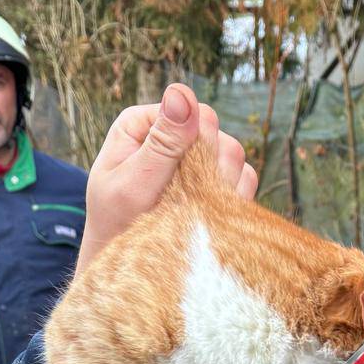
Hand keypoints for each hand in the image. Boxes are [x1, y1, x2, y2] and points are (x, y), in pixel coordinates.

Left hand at [77, 83, 257, 270]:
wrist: (130, 271)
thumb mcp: (134, 185)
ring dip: (220, 188)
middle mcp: (171, 135)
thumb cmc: (117, 228)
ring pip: (235, 157)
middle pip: (218, 133)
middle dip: (208, 171)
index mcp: (143, 124)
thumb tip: (182, 93)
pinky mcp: (213, 182)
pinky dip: (232, 202)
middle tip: (182, 203)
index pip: (193, 114)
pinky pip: (245, 180)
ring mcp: (195, 158)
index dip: (195, 149)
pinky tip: (208, 219)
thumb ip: (162, 143)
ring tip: (191, 214)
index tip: (176, 182)